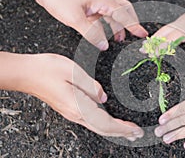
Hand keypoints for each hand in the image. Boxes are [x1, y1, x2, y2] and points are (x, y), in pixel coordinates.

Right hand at [22, 54, 143, 140]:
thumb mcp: (74, 71)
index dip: (123, 128)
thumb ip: (92, 86)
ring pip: (98, 127)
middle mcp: (76, 114)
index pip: (106, 123)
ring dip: (115, 130)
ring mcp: (72, 113)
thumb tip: (103, 98)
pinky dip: (105, 125)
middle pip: (104, 129)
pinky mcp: (69, 110)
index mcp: (79, 107)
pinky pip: (92, 122)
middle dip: (122, 133)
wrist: (26, 74)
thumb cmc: (47, 70)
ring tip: (128, 132)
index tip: (136, 130)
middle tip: (137, 134)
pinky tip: (109, 123)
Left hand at [29, 0, 147, 49]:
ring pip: (111, 14)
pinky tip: (102, 33)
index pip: (124, 15)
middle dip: (130, 22)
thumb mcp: (75, 17)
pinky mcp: (86, 6)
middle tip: (134, 34)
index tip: (143, 34)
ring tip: (118, 38)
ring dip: (116, 26)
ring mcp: (94, 3)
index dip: (134, 26)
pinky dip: (104, 26)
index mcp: (103, 0)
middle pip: (123, 10)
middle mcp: (101, 0)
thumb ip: (91, 33)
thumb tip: (104, 45)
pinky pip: (100, 17)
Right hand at [153, 0, 184, 71]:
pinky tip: (161, 36)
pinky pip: (168, 28)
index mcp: (184, 30)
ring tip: (147, 44)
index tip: (151, 55)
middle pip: (161, 35)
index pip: (168, 41)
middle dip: (151, 43)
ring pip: (163, 30)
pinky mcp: (182, 20)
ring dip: (155, 37)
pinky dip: (161, 33)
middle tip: (142, 50)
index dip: (159, 49)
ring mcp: (180, 22)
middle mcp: (179, 25)